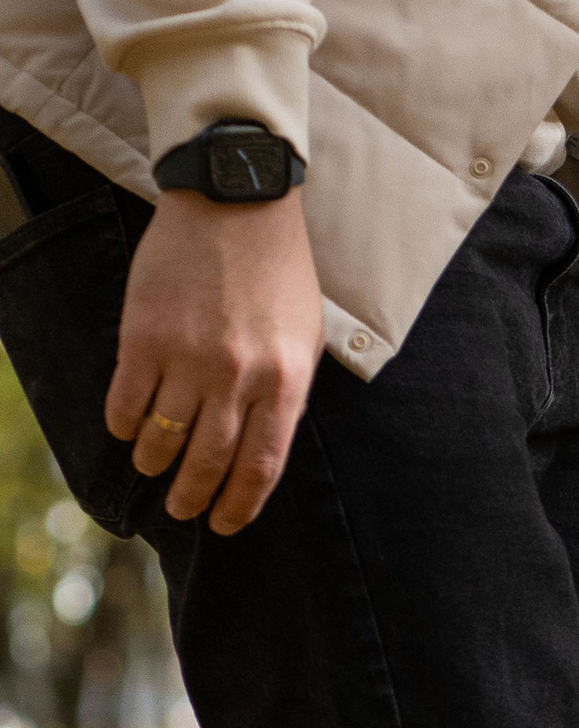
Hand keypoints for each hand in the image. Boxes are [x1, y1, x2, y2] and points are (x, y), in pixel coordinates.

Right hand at [104, 188, 326, 532]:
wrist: (235, 204)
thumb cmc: (277, 271)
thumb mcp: (305, 336)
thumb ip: (287, 393)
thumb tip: (263, 448)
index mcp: (285, 381)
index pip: (260, 467)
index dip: (238, 506)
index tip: (224, 524)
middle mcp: (238, 378)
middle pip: (208, 463)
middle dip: (192, 496)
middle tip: (181, 509)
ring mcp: (188, 359)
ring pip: (162, 439)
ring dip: (154, 464)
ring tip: (153, 469)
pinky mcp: (144, 337)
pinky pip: (126, 402)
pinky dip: (125, 425)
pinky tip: (129, 429)